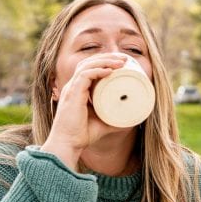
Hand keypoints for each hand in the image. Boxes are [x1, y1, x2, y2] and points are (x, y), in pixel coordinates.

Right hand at [41, 53, 127, 167]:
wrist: (68, 144)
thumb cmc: (82, 135)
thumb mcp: (104, 123)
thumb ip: (115, 119)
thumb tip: (133, 118)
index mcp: (78, 89)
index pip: (89, 67)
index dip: (104, 61)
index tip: (122, 62)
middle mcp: (73, 86)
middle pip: (89, 62)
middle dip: (107, 57)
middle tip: (125, 58)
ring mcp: (71, 89)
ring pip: (87, 66)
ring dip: (105, 61)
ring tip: (121, 62)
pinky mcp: (72, 95)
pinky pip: (84, 76)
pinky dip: (97, 71)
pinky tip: (109, 71)